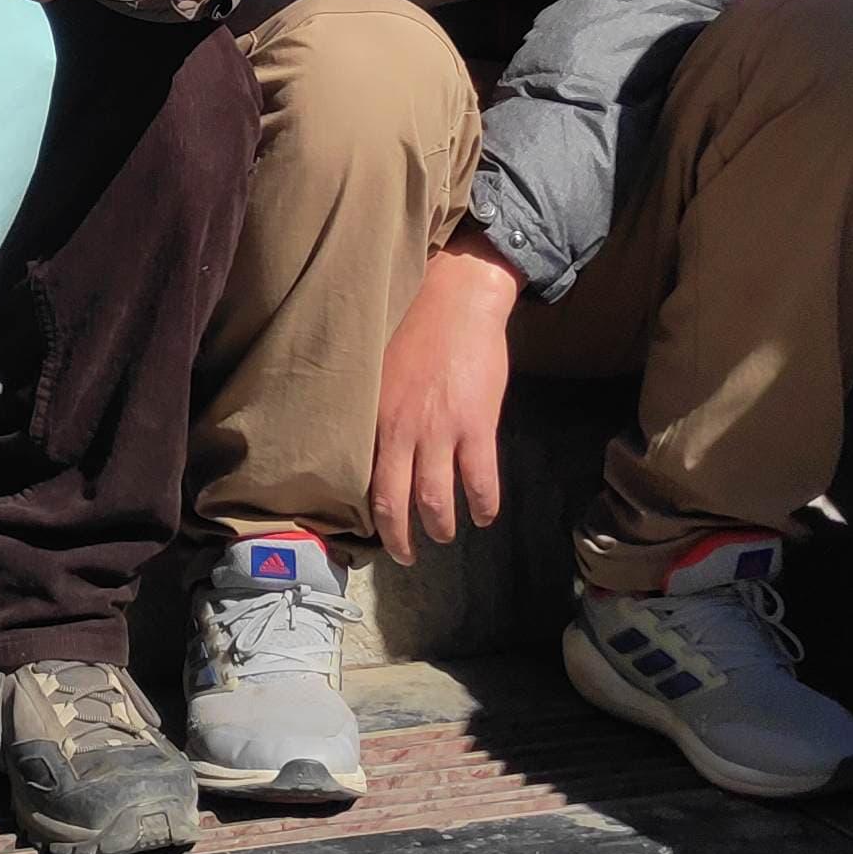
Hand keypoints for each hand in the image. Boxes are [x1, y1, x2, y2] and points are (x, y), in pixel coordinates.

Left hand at [370, 234, 520, 565]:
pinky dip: (484, 505)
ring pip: (438, 501)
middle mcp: (403, 430)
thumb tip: (380, 446)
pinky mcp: (477, 425)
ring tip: (446, 535)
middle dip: (401, 538)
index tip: (374, 531)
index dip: (370, 514)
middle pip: (396, 502)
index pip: (365, 480)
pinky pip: (480, 481)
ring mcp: (441, 431)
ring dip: (442, 527)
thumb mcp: (382, 371)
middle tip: (408, 556)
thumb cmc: (417, 326)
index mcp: (377, 417)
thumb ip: (382, 412)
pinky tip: (486, 514)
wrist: (457, 297)